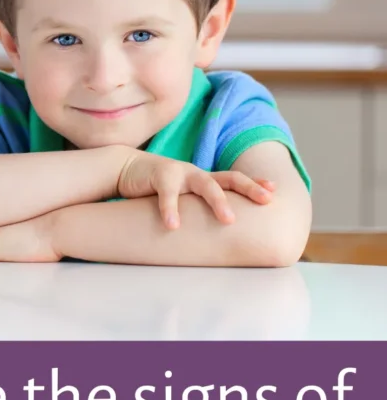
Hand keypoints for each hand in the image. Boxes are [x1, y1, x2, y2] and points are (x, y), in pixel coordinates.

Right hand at [117, 152, 274, 228]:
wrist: (126, 168)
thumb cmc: (157, 188)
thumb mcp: (181, 197)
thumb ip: (196, 208)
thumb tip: (215, 231)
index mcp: (204, 178)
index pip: (234, 179)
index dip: (254, 184)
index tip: (273, 192)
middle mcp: (196, 174)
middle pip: (229, 179)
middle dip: (249, 188)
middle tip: (265, 201)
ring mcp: (180, 173)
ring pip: (205, 185)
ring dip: (218, 202)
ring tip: (229, 220)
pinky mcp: (159, 177)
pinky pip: (167, 196)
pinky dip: (170, 211)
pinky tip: (173, 227)